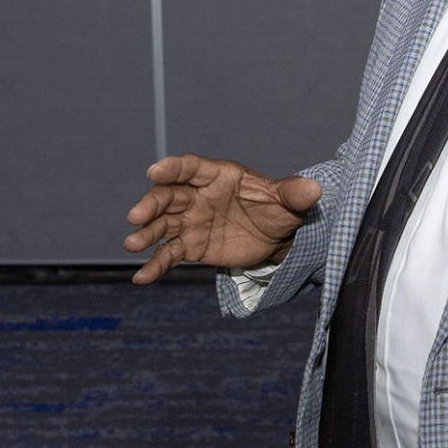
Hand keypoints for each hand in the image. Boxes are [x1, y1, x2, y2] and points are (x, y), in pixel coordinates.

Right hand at [125, 154, 321, 283]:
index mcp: (217, 176)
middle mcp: (197, 196)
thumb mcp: (288, 201)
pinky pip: (169, 254)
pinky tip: (141, 278)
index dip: (173, 168)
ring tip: (132, 245)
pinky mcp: (191, 246)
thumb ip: (294, 194)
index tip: (154, 171)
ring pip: (163, 225)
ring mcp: (191, 221)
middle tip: (136, 217)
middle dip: (151, 205)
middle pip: (168, 196)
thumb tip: (315, 189)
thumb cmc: (278, 208)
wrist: (276, 235)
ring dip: (146, 234)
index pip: (191, 168)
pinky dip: (155, 265)